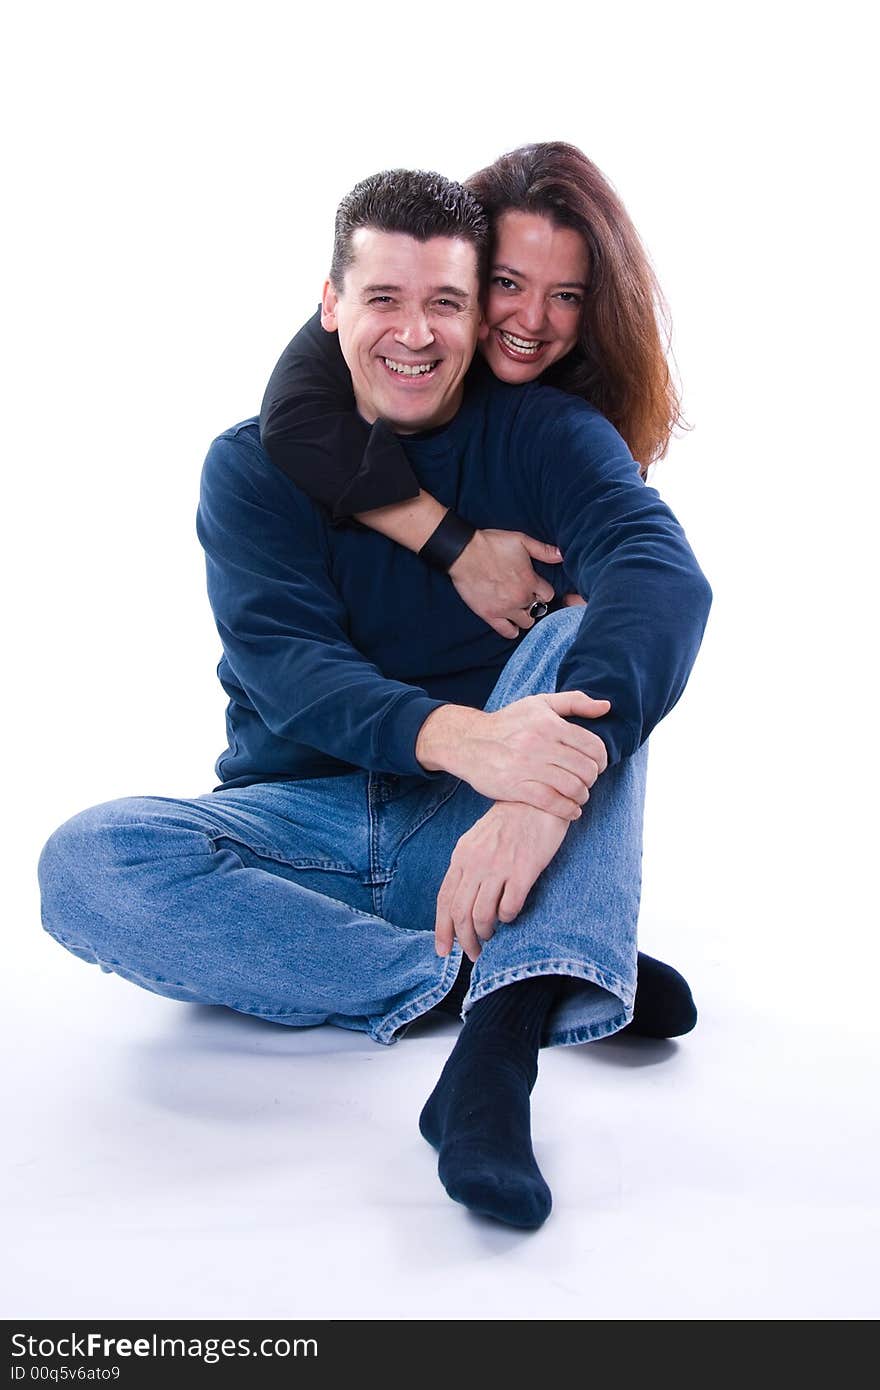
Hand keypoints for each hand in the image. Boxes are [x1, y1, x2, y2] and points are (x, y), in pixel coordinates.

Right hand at [416, 692, 609, 820]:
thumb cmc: (508, 722)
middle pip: (586, 769)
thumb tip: (607, 707)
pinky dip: (568, 810)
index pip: (593, 746)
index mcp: (549, 724)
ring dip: (582, 796)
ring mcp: (528, 767)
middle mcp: (540, 744)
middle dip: (592, 779)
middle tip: (586, 781)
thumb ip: (575, 702)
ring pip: (572, 787)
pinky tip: (571, 810)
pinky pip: (553, 803)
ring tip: (578, 796)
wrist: (468, 741)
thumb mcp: (539, 703)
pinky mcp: (516, 787)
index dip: (601, 759)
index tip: (596, 765)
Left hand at [435, 801, 569, 960]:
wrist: (537, 798)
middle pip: (460, 912)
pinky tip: (511, 916)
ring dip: (485, 933)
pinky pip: (509, 906)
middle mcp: (476, 863)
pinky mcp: (524, 870)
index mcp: (462, 856)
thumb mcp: (478, 840)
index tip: (443, 950)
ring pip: (482, 915)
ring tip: (492, 939)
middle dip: (463, 940)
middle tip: (472, 953)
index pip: (445, 899)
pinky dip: (508, 918)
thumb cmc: (509, 821)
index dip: (442, 928)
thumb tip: (461, 900)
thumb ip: (468, 867)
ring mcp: (499, 867)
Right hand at [448, 529, 562, 637]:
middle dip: (534, 603)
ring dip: (525, 616)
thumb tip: (562, 555)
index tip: (536, 587)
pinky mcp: (490, 615)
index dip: (543, 591)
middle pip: (538, 609)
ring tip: (519, 609)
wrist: (464, 552)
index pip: (548, 595)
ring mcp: (505, 608)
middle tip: (526, 596)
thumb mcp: (521, 540)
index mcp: (530, 580)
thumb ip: (543, 550)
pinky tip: (512, 624)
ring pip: (526, 622)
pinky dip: (512, 630)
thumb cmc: (491, 544)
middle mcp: (520, 597)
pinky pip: (507, 632)